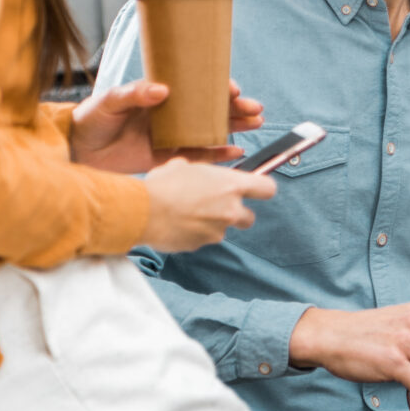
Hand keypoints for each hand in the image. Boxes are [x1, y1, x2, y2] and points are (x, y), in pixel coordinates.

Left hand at [70, 79, 264, 171]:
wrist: (76, 152)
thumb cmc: (90, 120)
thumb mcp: (109, 101)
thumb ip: (134, 93)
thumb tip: (161, 89)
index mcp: (159, 95)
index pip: (194, 87)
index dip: (216, 87)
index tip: (232, 90)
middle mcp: (170, 114)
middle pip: (209, 109)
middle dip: (235, 108)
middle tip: (255, 109)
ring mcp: (170, 136)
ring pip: (209, 130)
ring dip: (233, 127)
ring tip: (255, 123)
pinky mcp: (167, 158)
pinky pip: (197, 157)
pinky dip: (216, 155)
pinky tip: (235, 152)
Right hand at [137, 157, 274, 251]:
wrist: (142, 211)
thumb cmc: (163, 184)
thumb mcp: (183, 166)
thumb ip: (200, 171)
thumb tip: (195, 171)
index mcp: (231, 185)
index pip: (267, 188)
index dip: (262, 189)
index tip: (256, 189)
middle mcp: (230, 209)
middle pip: (249, 217)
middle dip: (236, 213)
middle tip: (217, 206)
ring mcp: (217, 230)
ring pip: (223, 229)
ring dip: (211, 224)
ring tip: (187, 213)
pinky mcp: (202, 244)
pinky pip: (203, 239)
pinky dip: (194, 233)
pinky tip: (177, 223)